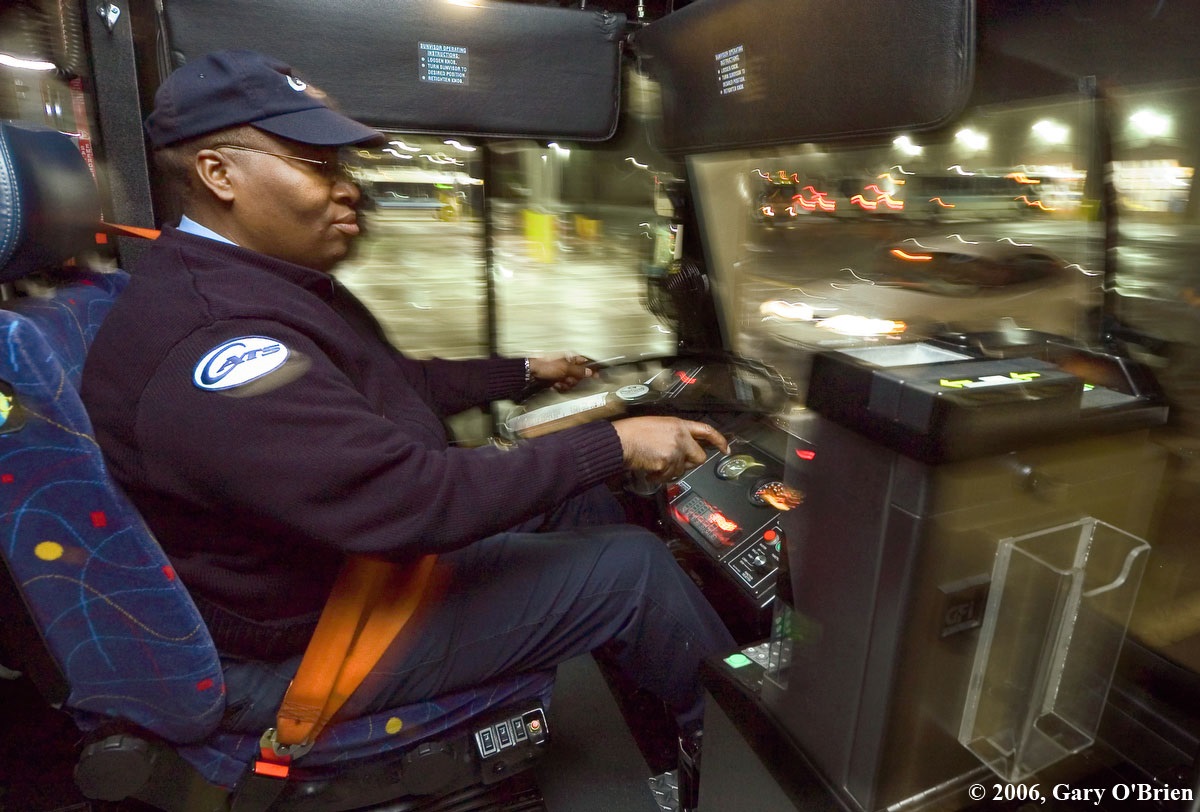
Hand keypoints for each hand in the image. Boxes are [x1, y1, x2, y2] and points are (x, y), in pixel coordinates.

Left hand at [528, 354, 594, 391]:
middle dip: (573, 380)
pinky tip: (553, 385)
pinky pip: (563, 385)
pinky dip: (558, 386)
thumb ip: (579, 370)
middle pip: (578, 376)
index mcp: (570, 357)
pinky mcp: (555, 379)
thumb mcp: (565, 368)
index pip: (585, 363)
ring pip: (570, 382)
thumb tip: (590, 372)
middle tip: (567, 379)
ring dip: (565, 384)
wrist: (530, 372)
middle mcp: (567, 364)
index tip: (597, 376)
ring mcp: (561, 372)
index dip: (591, 370)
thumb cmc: (546, 365)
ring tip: (557, 382)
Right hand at [612, 416, 729, 482]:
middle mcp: (681, 436)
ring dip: (669, 471)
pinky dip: (659, 477)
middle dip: (689, 463)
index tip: (726, 449)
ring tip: (654, 463)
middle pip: (699, 457)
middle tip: (674, 463)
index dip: (719, 440)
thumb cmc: (633, 432)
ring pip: (682, 470)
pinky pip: (668, 477)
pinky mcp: (667, 463)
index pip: (706, 430)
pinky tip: (649, 470)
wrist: (620, 440)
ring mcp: (675, 450)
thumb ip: (675, 434)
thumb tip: (682, 447)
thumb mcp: (658, 425)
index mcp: (679, 424)